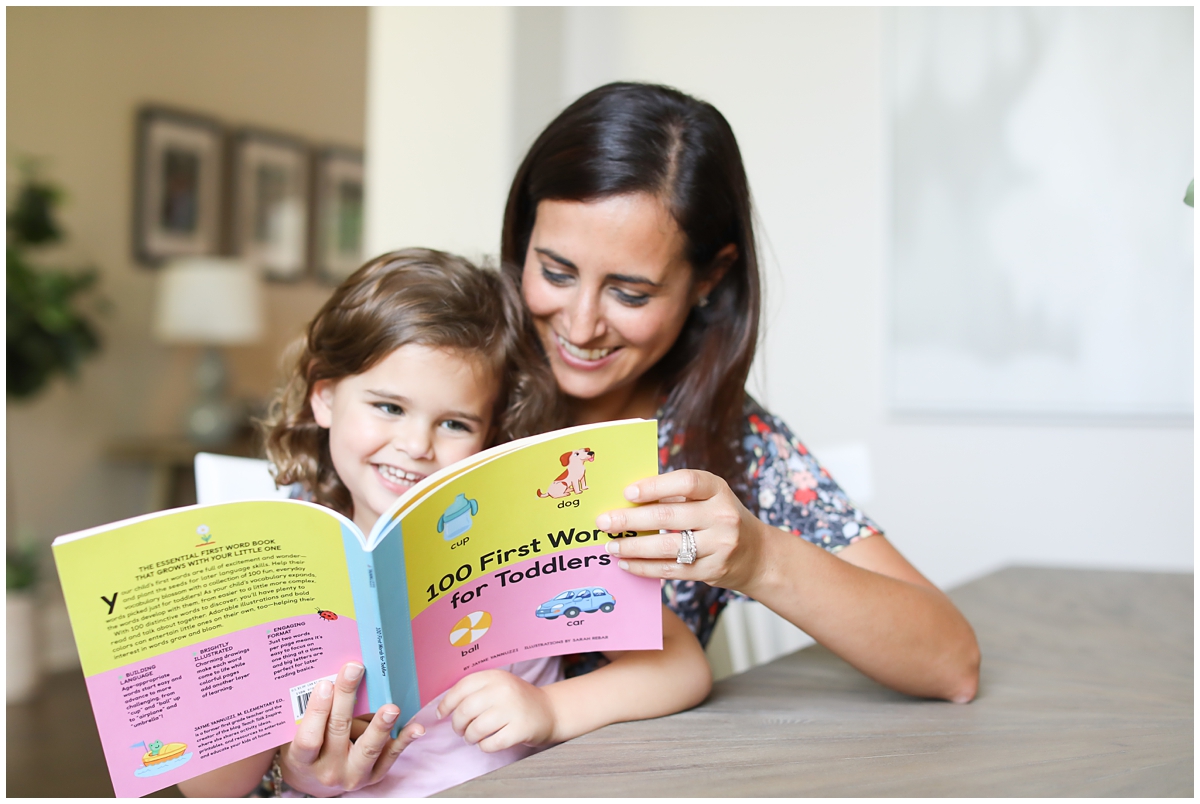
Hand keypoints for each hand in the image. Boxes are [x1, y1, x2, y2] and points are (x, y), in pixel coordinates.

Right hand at [280, 661, 423, 795]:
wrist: (319, 780)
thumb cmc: (309, 750)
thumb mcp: (299, 736)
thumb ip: (310, 714)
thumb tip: (331, 676)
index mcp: (303, 761)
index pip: (309, 738)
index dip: (317, 712)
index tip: (325, 683)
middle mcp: (328, 770)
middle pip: (339, 732)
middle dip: (346, 699)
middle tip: (355, 669)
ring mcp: (353, 775)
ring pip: (368, 748)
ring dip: (380, 726)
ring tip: (390, 707)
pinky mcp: (374, 776)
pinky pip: (391, 756)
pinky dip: (404, 740)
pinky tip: (416, 727)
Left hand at [437, 669, 556, 751]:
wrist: (549, 711)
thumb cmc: (517, 701)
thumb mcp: (499, 685)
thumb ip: (475, 691)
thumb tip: (443, 707)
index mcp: (495, 676)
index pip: (461, 687)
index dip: (446, 703)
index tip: (442, 714)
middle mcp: (503, 690)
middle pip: (465, 710)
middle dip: (457, 724)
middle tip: (460, 730)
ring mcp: (513, 710)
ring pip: (476, 729)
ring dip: (469, 737)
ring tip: (473, 737)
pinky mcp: (520, 730)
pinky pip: (490, 744)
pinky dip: (484, 746)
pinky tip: (487, 743)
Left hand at [597, 469, 767, 592]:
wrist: (757, 554)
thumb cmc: (720, 519)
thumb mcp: (709, 499)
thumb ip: (678, 496)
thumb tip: (627, 498)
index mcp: (718, 490)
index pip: (686, 482)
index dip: (655, 486)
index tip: (628, 492)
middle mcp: (723, 516)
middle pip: (669, 517)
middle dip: (631, 520)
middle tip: (604, 521)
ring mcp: (720, 546)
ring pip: (667, 547)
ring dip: (634, 547)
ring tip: (611, 545)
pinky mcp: (713, 570)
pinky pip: (671, 570)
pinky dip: (645, 567)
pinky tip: (626, 563)